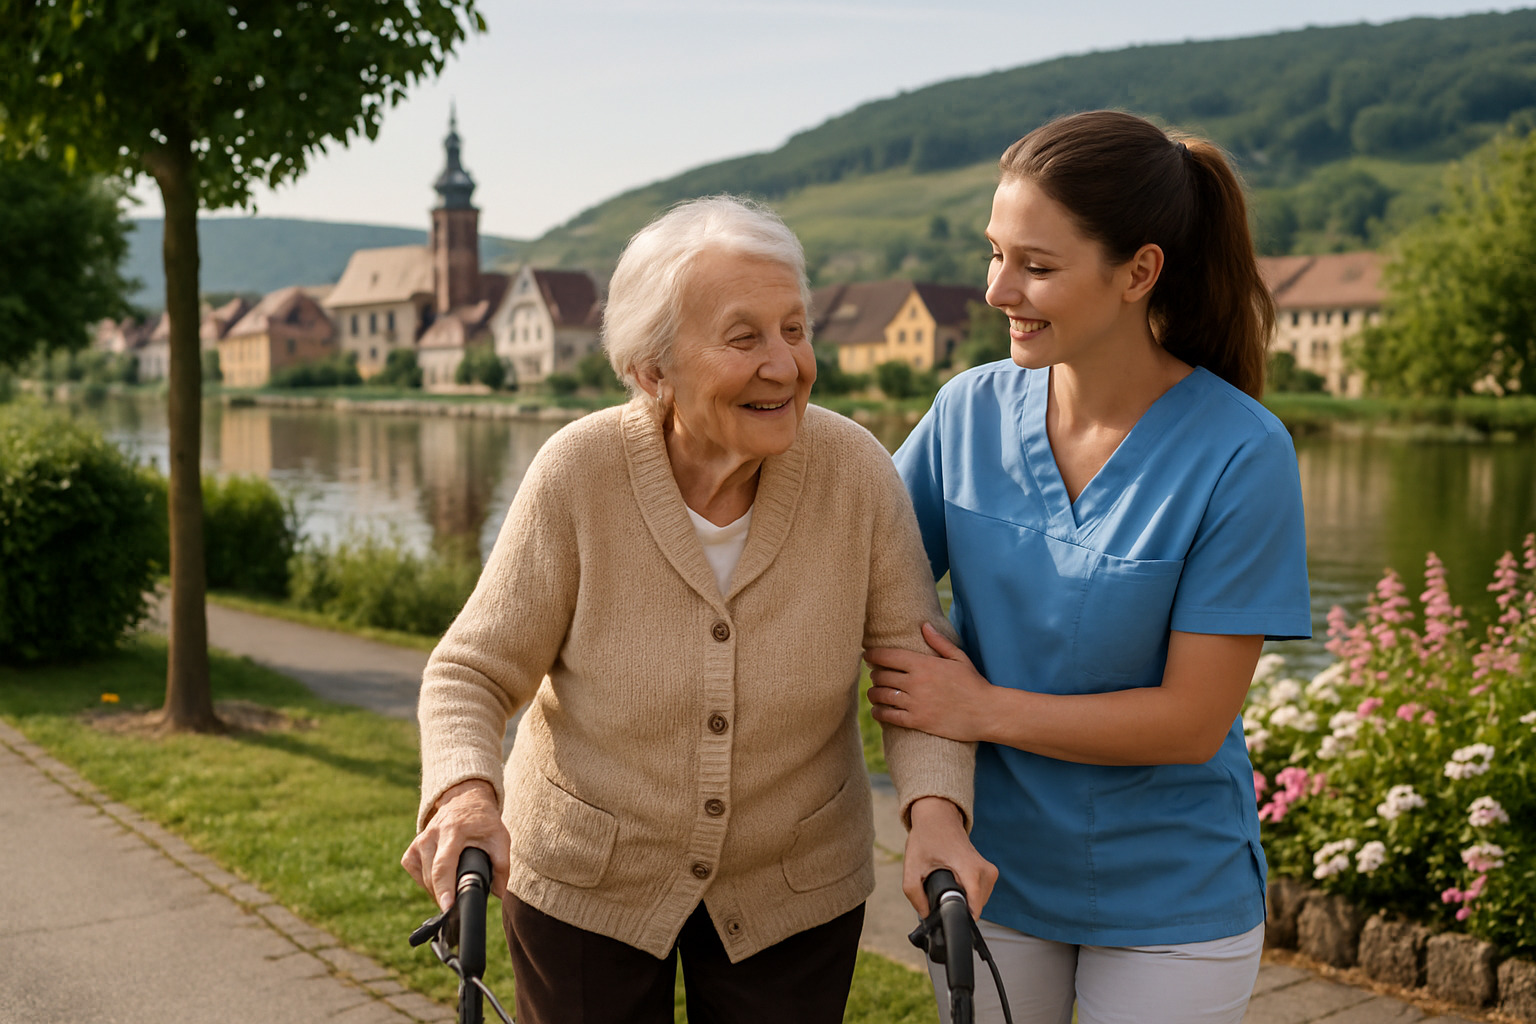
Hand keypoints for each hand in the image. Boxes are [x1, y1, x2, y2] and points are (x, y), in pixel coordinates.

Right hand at [401, 779, 511, 910]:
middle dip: (444, 896)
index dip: (444, 888)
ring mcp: (419, 841)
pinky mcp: (412, 848)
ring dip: (437, 890)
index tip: (447, 907)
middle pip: (431, 876)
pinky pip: (415, 873)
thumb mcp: (499, 838)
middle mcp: (432, 835)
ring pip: (423, 878)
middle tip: (459, 906)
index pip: (443, 865)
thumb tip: (498, 893)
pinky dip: (427, 882)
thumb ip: (502, 866)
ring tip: (454, 888)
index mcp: (454, 831)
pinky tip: (440, 878)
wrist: (465, 800)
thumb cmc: (483, 822)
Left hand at [866, 623, 993, 742]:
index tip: (867, 655)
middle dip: (875, 674)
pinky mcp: (917, 721)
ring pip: (881, 696)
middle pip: (881, 675)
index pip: (888, 656)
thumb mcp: (959, 658)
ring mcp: (915, 703)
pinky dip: (878, 713)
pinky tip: (877, 711)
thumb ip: (939, 642)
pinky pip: (888, 716)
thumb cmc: (974, 684)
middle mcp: (916, 682)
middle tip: (875, 675)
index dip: (873, 655)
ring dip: (874, 693)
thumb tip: (924, 625)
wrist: (986, 712)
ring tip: (874, 693)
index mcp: (924, 664)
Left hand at [903, 796, 996, 918]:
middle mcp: (985, 870)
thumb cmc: (927, 839)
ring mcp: (990, 871)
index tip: (945, 920)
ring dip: (963, 900)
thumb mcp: (911, 866)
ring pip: (979, 902)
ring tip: (946, 884)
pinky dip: (968, 894)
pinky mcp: (990, 872)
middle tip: (938, 893)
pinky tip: (954, 883)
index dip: (959, 917)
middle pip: (975, 907)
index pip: (975, 905)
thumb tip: (926, 915)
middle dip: (956, 907)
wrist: (938, 817)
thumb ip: (914, 894)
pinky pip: (981, 895)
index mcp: (969, 868)